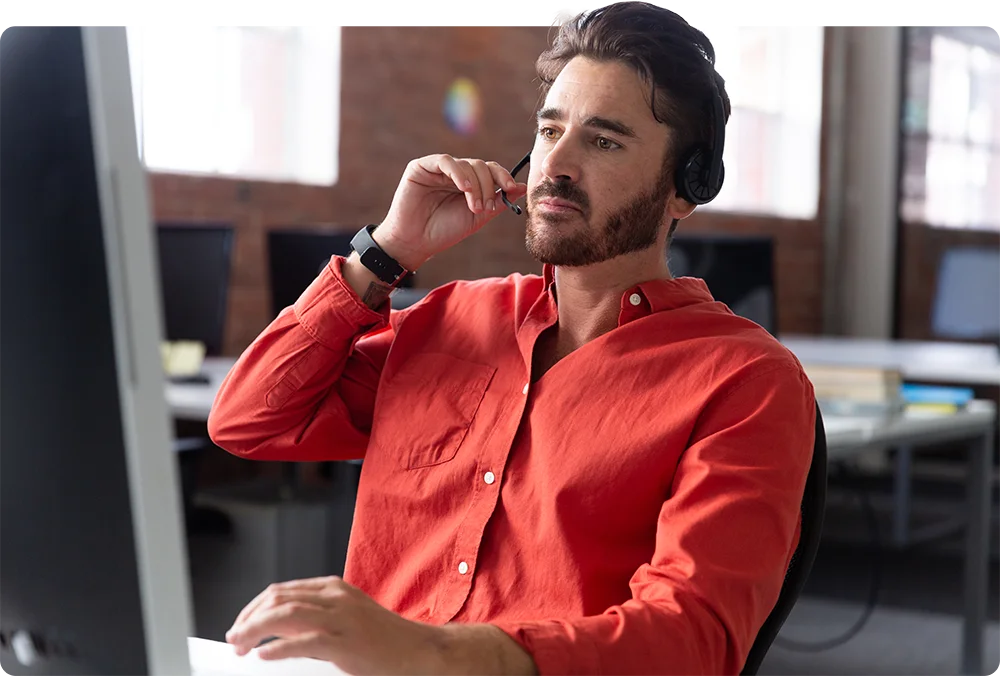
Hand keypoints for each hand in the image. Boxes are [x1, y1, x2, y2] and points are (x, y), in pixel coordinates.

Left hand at [225, 576, 445, 675]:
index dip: (253, 608)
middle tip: (234, 640)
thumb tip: (271, 632)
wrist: (417, 651)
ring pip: (285, 615)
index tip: (239, 627)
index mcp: (333, 588)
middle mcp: (335, 597)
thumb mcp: (345, 617)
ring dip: (255, 630)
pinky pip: (304, 642)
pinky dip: (278, 648)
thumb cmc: (381, 639)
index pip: (280, 590)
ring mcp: (341, 618)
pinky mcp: (346, 642)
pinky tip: (264, 656)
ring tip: (241, 646)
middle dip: (248, 619)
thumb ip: (313, 618)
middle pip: (277, 599)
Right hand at [375, 154, 527, 269]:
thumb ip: (498, 201)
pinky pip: (445, 162)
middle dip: (489, 187)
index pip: (490, 170)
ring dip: (476, 185)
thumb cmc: (444, 231)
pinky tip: (464, 188)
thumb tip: (522, 187)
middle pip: (481, 166)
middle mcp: (454, 173)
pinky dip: (458, 173)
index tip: (511, 188)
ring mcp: (438, 169)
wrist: (416, 242)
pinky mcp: (421, 167)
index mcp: (468, 182)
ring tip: (474, 207)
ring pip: (466, 165)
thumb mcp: (478, 217)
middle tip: (485, 208)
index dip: (503, 176)